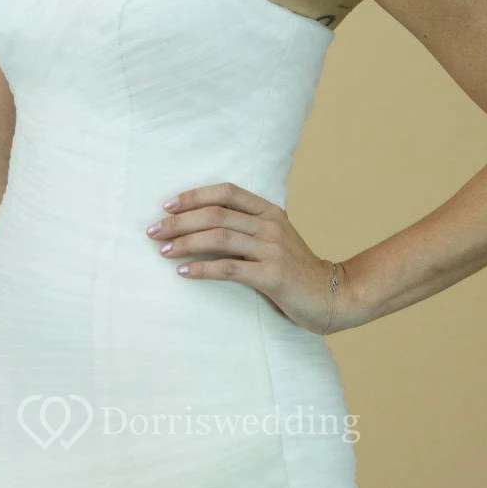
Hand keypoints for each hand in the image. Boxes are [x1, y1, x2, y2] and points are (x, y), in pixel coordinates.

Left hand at [146, 181, 362, 335]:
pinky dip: (202, 269)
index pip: (226, 192)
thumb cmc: (295, 270)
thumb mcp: (274, 240)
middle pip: (215, 213)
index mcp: (270, 212)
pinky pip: (229, 269)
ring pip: (218, 237)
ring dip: (185, 243)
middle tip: (153, 232)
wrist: (333, 295)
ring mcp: (273, 249)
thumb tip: (197, 227)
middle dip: (179, 221)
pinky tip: (183, 273)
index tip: (167, 206)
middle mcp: (270, 225)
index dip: (194, 196)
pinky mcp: (272, 275)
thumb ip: (247, 228)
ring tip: (162, 251)